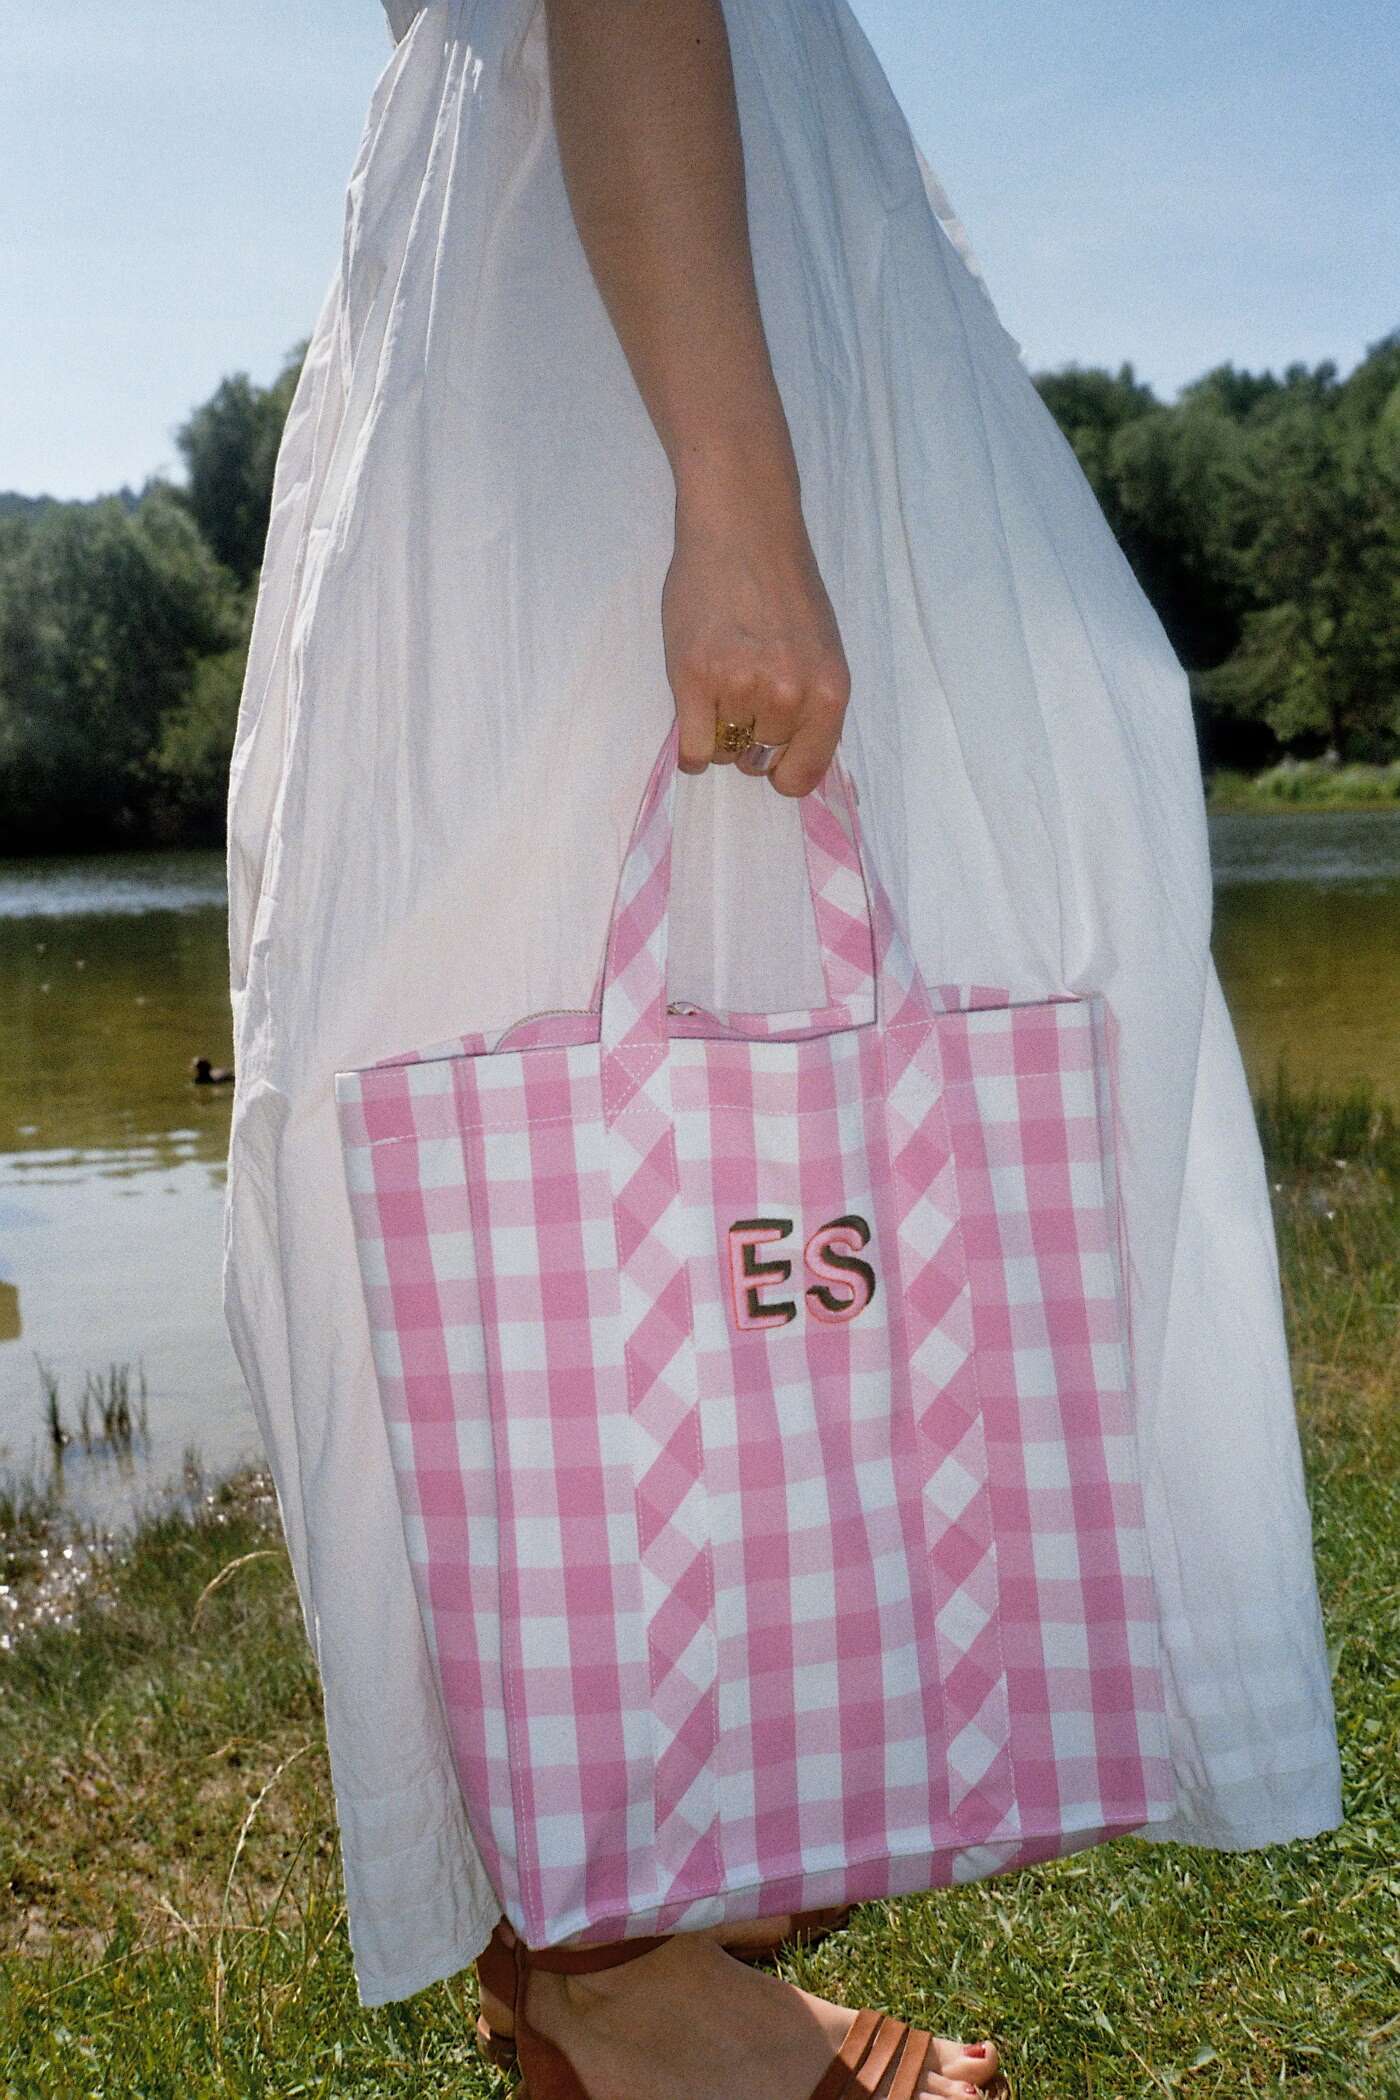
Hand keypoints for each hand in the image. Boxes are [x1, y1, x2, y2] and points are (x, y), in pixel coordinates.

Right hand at [660, 479, 850, 797]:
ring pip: (723, 753)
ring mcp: (740, 687)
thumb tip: (795, 758)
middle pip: (759, 762)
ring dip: (718, 732)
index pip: (804, 774)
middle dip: (749, 742)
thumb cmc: (784, 585)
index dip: (784, 769)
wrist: (743, 528)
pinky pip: (692, 750)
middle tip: (742, 698)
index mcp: (829, 692)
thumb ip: (813, 703)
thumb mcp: (821, 650)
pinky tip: (694, 717)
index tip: (773, 753)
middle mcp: (788, 695)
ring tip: (719, 684)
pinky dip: (691, 751)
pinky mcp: (695, 678)